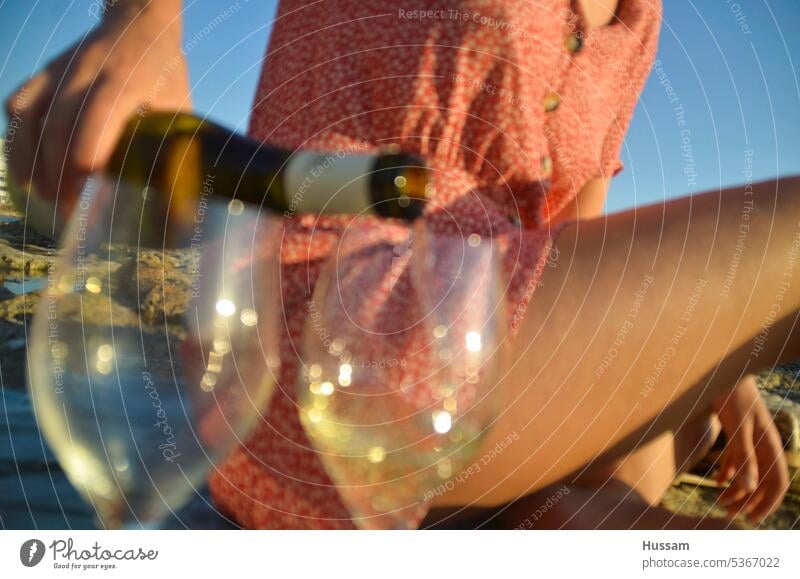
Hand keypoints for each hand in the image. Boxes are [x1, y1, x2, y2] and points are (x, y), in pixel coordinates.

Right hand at [4, 0, 188, 231]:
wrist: (140, 23)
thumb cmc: (165, 76)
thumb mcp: (180, 107)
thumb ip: (175, 148)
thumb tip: (181, 205)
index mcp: (129, 80)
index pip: (101, 112)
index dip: (88, 148)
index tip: (86, 187)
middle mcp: (88, 71)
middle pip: (60, 122)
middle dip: (59, 170)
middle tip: (67, 209)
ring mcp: (60, 70)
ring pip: (30, 115)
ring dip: (31, 159)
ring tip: (42, 194)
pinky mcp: (43, 73)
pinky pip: (17, 105)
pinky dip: (16, 138)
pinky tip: (25, 168)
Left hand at [712, 374, 788, 523]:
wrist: (720, 367)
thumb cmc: (732, 393)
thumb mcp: (737, 426)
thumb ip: (743, 456)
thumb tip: (749, 488)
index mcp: (770, 443)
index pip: (778, 481)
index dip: (768, 502)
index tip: (753, 520)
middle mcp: (763, 442)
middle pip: (762, 479)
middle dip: (749, 500)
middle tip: (730, 516)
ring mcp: (750, 436)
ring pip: (749, 470)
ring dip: (737, 488)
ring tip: (720, 503)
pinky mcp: (736, 430)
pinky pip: (737, 457)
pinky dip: (729, 472)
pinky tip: (718, 483)